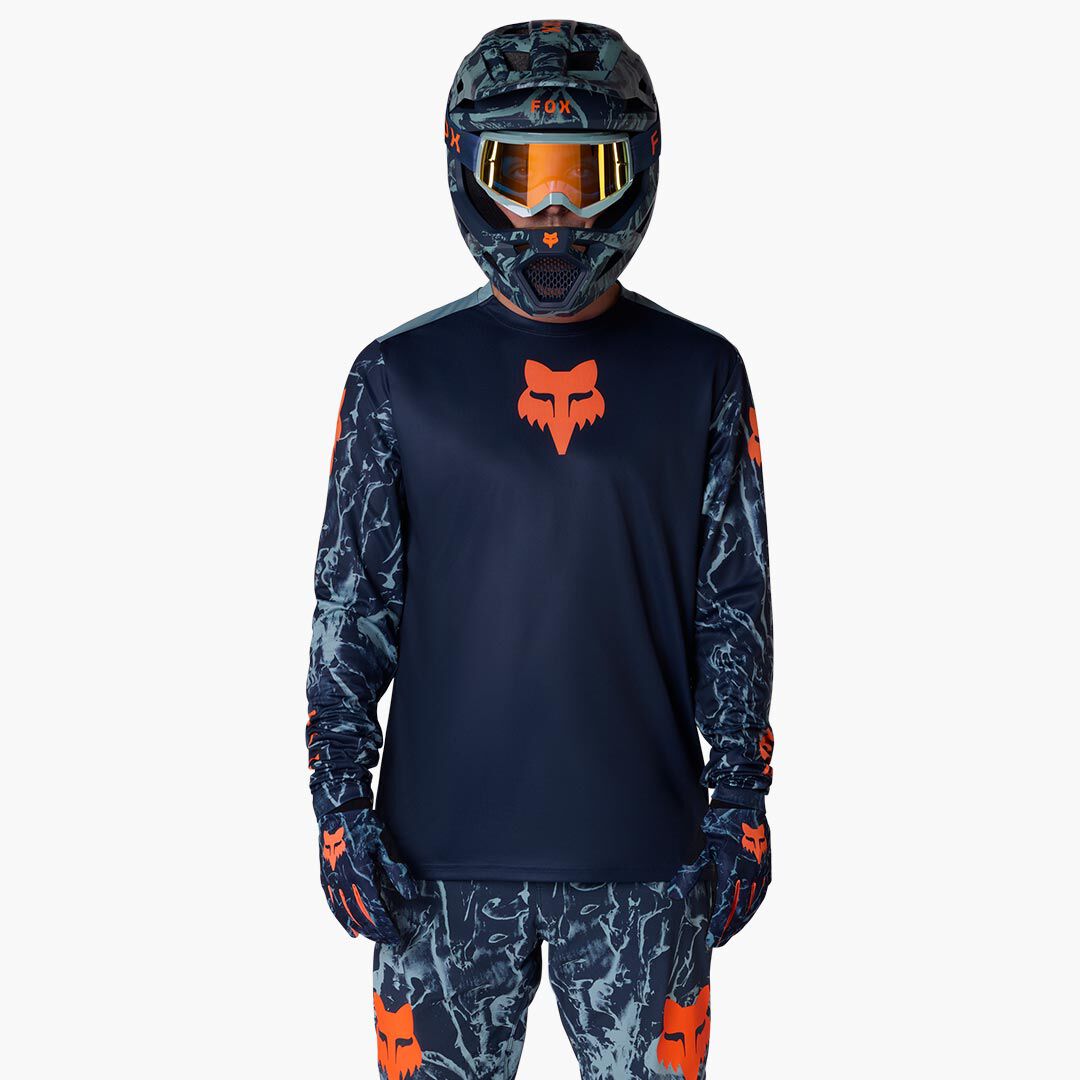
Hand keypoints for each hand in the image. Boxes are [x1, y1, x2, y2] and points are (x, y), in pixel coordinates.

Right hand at [318, 808, 416, 943]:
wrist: (338, 812)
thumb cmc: (364, 826)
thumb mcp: (384, 844)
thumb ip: (396, 871)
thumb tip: (411, 894)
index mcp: (361, 875)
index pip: (376, 910)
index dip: (386, 926)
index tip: (396, 937)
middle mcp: (344, 882)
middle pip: (361, 916)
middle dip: (376, 931)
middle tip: (388, 941)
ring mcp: (332, 882)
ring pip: (347, 914)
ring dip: (361, 928)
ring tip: (373, 938)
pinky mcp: (325, 879)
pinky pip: (333, 906)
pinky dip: (342, 920)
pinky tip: (351, 930)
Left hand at [669, 806, 770, 947]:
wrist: (743, 803)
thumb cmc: (720, 823)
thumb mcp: (701, 847)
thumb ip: (689, 874)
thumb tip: (674, 895)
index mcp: (732, 871)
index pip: (726, 908)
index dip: (719, 927)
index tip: (712, 940)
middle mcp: (750, 875)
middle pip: (741, 911)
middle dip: (730, 929)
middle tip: (720, 942)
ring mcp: (761, 871)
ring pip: (753, 904)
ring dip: (742, 921)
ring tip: (732, 931)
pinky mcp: (767, 866)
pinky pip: (761, 893)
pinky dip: (753, 906)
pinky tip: (748, 911)